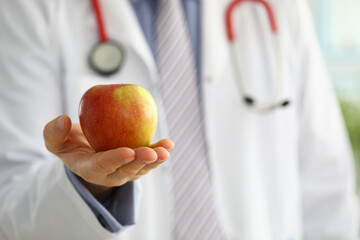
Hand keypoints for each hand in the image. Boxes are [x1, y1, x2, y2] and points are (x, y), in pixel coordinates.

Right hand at [43, 115, 173, 201]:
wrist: (85, 152)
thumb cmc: (70, 145)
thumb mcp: (55, 141)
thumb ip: (53, 133)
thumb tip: (63, 120)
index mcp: (90, 168)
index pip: (102, 166)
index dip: (115, 160)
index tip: (127, 151)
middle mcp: (110, 174)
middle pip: (127, 170)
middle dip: (140, 162)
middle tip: (152, 153)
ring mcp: (125, 170)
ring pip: (141, 168)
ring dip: (155, 160)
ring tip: (166, 150)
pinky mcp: (136, 163)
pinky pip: (149, 160)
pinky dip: (160, 152)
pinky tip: (169, 144)